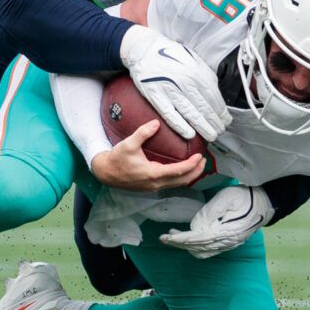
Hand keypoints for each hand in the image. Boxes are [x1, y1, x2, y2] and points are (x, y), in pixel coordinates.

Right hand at [89, 119, 204, 191]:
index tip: (200, 156)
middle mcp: (156, 183)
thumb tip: (156, 123)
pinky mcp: (151, 187)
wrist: (105, 173)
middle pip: (183, 181)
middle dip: (196, 172)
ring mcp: (154, 187)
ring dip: (190, 176)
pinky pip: (171, 184)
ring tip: (198, 165)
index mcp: (153, 174)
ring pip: (178, 184)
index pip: (179, 171)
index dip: (192, 164)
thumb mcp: (128, 144)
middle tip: (204, 160)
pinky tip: (183, 170)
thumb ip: (143, 133)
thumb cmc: (117, 159)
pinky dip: (181, 178)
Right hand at [120, 24, 230, 142]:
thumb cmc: (169, 55)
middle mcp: (184, 81)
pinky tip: (189, 134)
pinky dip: (181, 126)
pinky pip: (170, 114)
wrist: (144, 50)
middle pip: (204, 107)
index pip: (213, 97)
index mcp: (195, 71)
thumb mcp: (193, 59)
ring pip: (190, 113)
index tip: (226, 120)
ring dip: (202, 127)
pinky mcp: (155, 96)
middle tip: (220, 130)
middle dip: (214, 122)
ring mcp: (169, 89)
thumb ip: (205, 76)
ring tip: (210, 135)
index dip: (221, 111)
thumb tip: (216, 95)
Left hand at [159, 185, 272, 257]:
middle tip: (164, 237)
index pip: (196, 240)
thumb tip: (195, 227)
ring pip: (202, 251)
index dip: (179, 239)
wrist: (265, 204)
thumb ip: (208, 213)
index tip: (165, 237)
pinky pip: (209, 251)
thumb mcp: (225, 199)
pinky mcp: (229, 243)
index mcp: (224, 232)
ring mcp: (228, 245)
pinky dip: (196, 247)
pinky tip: (190, 238)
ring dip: (186, 246)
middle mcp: (226, 243)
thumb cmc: (245, 197)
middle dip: (179, 244)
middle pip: (196, 248)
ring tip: (174, 236)